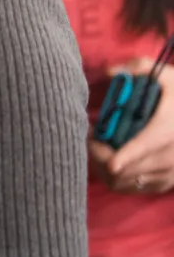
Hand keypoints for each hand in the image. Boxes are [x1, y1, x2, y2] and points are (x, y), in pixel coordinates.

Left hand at [88, 57, 173, 193]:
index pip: (143, 147)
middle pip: (129, 170)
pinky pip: (138, 189)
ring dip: (108, 170)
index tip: (100, 150)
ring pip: (130, 183)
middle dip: (102, 157)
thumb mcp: (165, 75)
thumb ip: (138, 67)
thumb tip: (110, 72)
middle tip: (92, 140)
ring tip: (99, 150)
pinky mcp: (168, 181)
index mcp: (168, 129)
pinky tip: (111, 164)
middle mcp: (171, 155)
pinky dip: (120, 180)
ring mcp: (171, 172)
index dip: (120, 156)